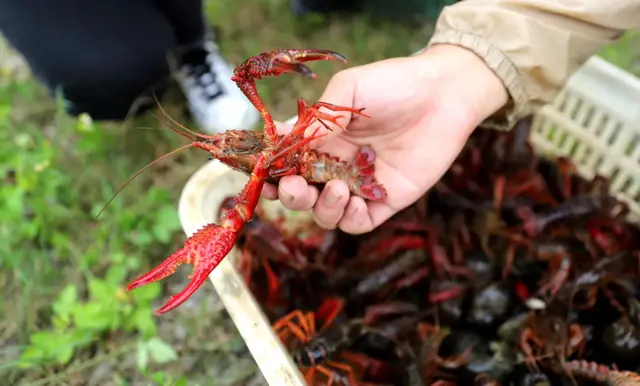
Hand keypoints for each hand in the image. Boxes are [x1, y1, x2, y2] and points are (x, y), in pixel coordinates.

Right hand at [262, 44, 508, 233]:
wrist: (443, 94)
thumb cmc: (393, 84)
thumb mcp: (348, 91)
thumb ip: (318, 119)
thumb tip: (287, 142)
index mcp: (322, 139)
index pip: (287, 164)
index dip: (271, 173)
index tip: (263, 175)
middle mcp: (336, 165)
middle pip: (302, 194)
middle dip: (291, 196)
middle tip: (295, 185)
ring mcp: (360, 185)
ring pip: (327, 213)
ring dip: (322, 207)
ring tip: (336, 188)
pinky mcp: (386, 200)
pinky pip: (359, 223)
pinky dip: (350, 220)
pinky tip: (354, 202)